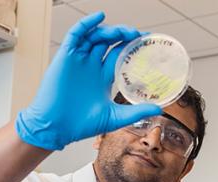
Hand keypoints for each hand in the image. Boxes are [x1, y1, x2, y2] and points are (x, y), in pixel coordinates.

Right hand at [15, 12, 162, 150]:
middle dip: (122, 35)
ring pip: (94, 37)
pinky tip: (100, 17)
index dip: (130, 45)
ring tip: (123, 32)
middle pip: (108, 42)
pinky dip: (87, 24)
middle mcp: (91, 66)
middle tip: (136, 34)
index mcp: (102, 77)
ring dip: (109, 31)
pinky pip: (76, 35)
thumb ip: (136, 112)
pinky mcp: (65, 57)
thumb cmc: (81, 125)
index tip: (144, 41)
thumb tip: (159, 109)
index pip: (119, 54)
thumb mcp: (115, 117)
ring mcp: (78, 61)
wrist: (57, 128)